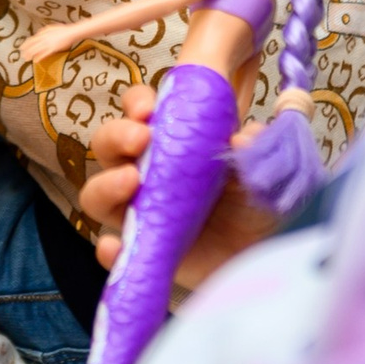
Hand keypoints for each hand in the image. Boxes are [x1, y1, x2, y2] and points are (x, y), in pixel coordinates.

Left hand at [21, 23, 87, 64]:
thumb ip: (43, 31)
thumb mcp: (51, 28)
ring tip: (26, 59)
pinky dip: (39, 57)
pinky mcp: (53, 48)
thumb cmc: (62, 30)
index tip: (21, 48)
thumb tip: (38, 33)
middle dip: (26, 51)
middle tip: (21, 55)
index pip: (32, 39)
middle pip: (32, 45)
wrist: (71, 33)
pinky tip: (35, 61)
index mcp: (43, 34)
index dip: (26, 44)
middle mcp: (44, 39)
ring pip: (37, 50)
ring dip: (30, 55)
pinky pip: (44, 54)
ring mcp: (48, 43)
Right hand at [79, 84, 278, 285]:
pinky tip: (116, 246)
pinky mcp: (140, 250)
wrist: (265, 261)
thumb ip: (258, 153)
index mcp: (171, 142)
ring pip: (98, 193)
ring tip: (131, 182)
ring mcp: (138, 212)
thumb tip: (244, 136)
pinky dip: (108, 249)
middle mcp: (147, 172)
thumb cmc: (258, 206)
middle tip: (141, 138)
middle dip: (117, 135)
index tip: (149, 109)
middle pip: (108, 145)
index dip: (137, 103)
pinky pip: (111, 251)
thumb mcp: (267, 175)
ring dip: (106, 184)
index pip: (140, 110)